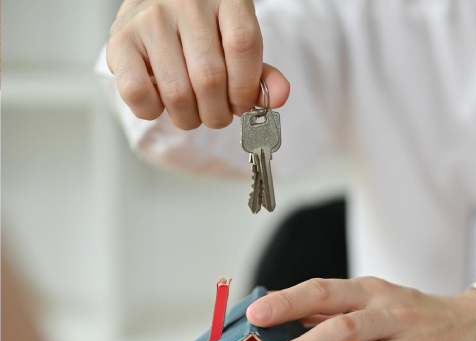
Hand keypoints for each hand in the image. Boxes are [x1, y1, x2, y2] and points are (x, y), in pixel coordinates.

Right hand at [107, 0, 289, 129]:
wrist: (154, 1)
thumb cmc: (203, 32)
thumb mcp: (236, 43)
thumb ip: (260, 73)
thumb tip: (280, 96)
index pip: (243, 46)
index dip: (244, 88)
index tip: (240, 103)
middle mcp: (186, 1)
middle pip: (210, 78)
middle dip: (217, 113)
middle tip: (215, 114)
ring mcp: (151, 18)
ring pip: (177, 92)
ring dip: (189, 118)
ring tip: (192, 112)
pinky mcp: (121, 38)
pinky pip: (139, 93)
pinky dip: (153, 111)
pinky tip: (160, 102)